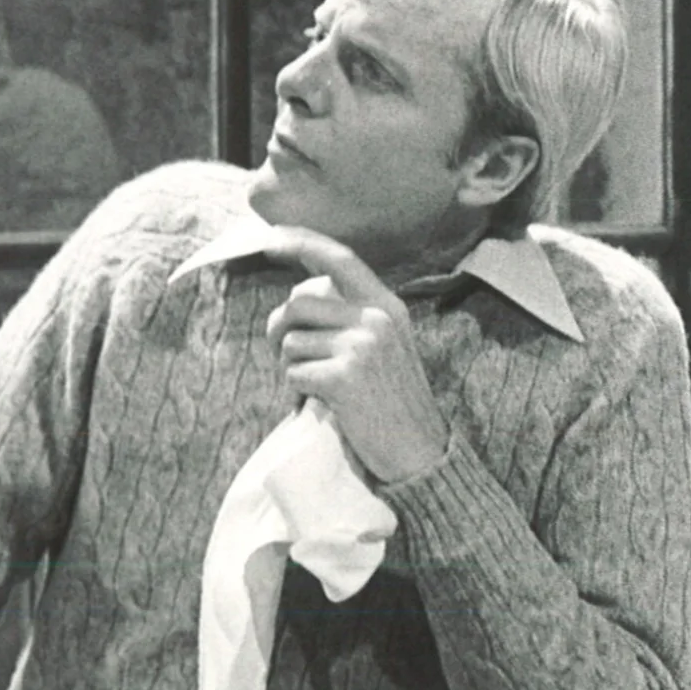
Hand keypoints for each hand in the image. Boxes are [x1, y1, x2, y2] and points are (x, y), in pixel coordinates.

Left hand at [262, 227, 449, 482]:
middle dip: (279, 326)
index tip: (271, 239)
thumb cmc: (391, 398)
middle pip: (298, 302)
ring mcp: (361, 346)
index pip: (339, 259)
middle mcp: (376, 318)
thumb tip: (299, 295)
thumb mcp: (385, 344)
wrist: (419, 450)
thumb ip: (353, 315)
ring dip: (291, 364)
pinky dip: (296, 390)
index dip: (302, 243)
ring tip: (320, 382)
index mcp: (387, 305)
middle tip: (285, 351)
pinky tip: (323, 400)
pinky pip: (292, 372)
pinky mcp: (344, 376)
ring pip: (290, 341)